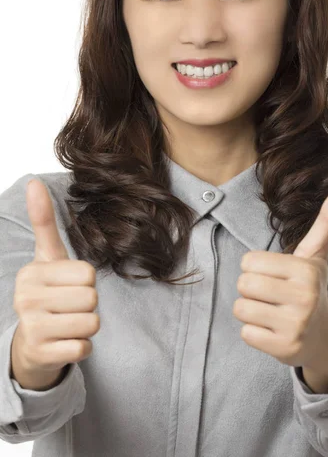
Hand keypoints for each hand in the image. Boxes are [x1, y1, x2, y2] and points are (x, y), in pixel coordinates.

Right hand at [12, 179, 99, 373]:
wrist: (31, 343)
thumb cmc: (47, 293)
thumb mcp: (47, 257)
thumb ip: (44, 221)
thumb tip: (34, 182)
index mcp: (31, 272)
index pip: (88, 274)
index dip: (86, 282)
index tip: (68, 286)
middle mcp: (26, 299)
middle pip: (91, 298)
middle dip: (88, 305)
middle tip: (68, 308)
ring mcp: (31, 328)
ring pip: (91, 323)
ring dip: (87, 326)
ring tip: (67, 324)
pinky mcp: (42, 354)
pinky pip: (84, 348)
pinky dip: (81, 347)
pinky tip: (64, 343)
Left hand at [232, 183, 327, 368]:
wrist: (325, 336)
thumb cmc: (310, 287)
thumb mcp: (316, 254)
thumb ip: (327, 219)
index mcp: (305, 270)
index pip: (248, 261)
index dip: (256, 268)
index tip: (276, 276)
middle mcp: (303, 297)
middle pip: (243, 284)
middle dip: (251, 289)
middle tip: (272, 295)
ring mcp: (294, 325)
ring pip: (241, 308)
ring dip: (251, 311)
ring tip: (272, 312)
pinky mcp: (284, 348)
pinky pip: (245, 333)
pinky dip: (254, 332)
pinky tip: (273, 331)